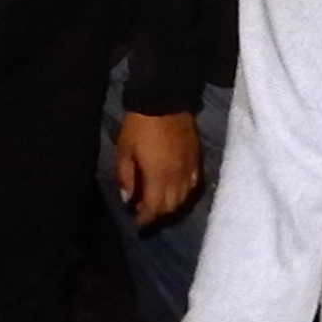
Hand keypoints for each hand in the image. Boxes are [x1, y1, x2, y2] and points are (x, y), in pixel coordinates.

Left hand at [112, 110, 203, 225]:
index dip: (145, 219)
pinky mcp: (197, 159)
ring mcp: (190, 169)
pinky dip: (185, 193)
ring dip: (171, 206)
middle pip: (171, 207)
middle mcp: (177, 178)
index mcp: (158, 178)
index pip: (155, 209)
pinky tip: (176, 190)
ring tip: (159, 203)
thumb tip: (128, 198)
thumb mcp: (124, 151)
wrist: (165, 100)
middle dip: (158, 214)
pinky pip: (194, 184)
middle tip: (146, 212)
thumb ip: (125, 177)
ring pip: (184, 198)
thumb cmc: (139, 126)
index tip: (136, 221)